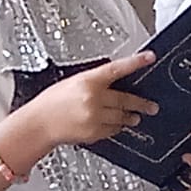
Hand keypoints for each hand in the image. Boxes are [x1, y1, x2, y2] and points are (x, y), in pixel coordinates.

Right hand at [21, 52, 159, 146]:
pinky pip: (113, 130)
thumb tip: (115, 81)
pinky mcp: (94, 132)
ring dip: (130, 117)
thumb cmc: (51, 102)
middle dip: (141, 104)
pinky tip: (113, 125)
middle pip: (126, 99)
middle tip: (151, 106)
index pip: (117, 68)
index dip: (136, 62)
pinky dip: (115, 127)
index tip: (150, 58)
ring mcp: (94, 116)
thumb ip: (94, 81)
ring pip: (122, 117)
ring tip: (134, 116)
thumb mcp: (72, 82)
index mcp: (88, 81)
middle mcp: (93, 98)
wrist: (38, 124)